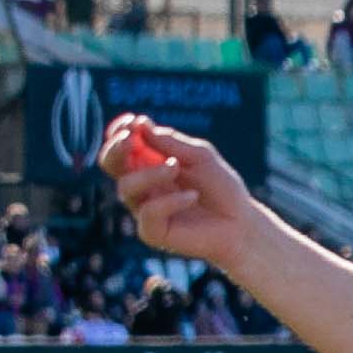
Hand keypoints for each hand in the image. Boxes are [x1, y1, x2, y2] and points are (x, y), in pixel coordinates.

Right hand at [101, 116, 267, 272]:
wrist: (242, 224)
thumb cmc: (222, 188)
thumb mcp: (201, 157)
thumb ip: (172, 143)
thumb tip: (141, 126)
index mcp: (148, 162)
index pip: (121, 144)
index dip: (118, 130)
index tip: (132, 121)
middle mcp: (141, 184)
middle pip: (109, 164)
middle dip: (116, 148)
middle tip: (131, 138)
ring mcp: (144, 208)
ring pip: (127, 187)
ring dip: (150, 173)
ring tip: (176, 167)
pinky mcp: (152, 231)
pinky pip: (148, 212)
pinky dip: (170, 201)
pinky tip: (192, 196)